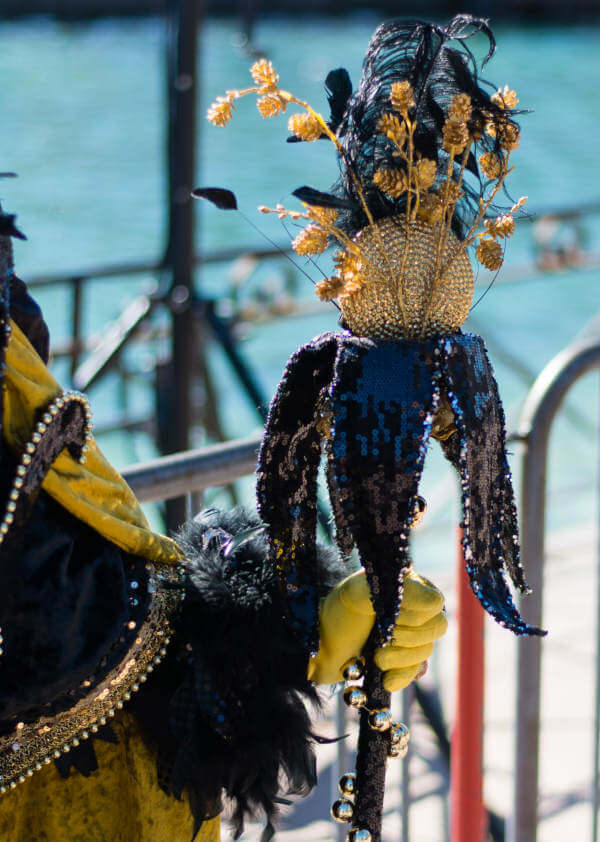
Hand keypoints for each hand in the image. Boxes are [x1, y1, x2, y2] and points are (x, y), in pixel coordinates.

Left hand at [307, 568, 446, 690]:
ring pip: (425, 652)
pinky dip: (402, 676)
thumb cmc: (337, 612)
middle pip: (436, 628)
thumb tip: (433, 602)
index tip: (389, 616)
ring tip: (375, 658)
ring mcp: (411, 635)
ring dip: (400, 658)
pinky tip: (386, 679)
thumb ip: (395, 590)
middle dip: (406, 638)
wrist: (320, 645)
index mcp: (408, 585)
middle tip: (380, 639)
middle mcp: (414, 608)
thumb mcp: (360, 592)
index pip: (434, 603)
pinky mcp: (403, 660)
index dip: (415, 614)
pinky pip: (416, 671)